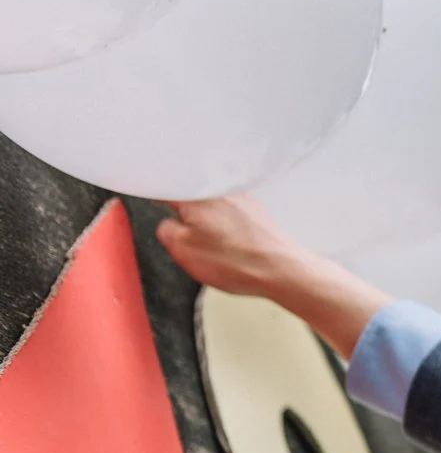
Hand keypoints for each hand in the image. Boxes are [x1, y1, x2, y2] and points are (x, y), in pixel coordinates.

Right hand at [155, 194, 392, 359]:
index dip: (152, 188)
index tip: (146, 194)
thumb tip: (168, 223)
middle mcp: (221, 189)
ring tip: (212, 245)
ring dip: (204, 219)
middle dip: (180, 209)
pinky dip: (223, 225)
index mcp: (197, 194)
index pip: (165, 181)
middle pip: (189, 190)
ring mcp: (242, 197)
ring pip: (210, 202)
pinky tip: (228, 243)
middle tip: (182, 232)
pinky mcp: (256, 210)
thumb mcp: (182, 250)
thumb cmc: (238, 262)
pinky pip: (230, 211)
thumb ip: (165, 229)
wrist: (282, 270)